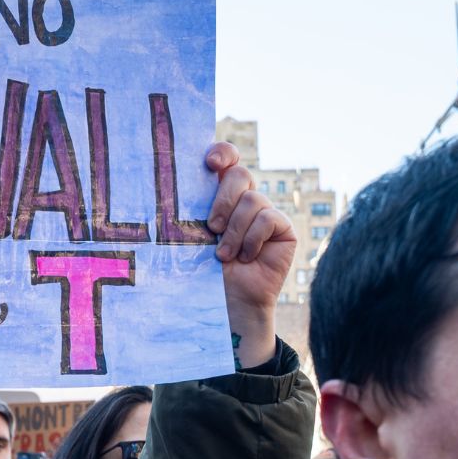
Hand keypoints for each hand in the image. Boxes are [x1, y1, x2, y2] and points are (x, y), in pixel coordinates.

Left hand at [205, 142, 295, 366]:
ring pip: (252, 199)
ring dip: (234, 230)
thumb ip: (193, 209)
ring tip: (223, 255)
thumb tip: (175, 182)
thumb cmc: (201, 272)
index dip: (222, 153)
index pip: (226, 159)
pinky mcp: (282, 229)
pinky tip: (245, 257)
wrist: (226, 304)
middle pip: (240, 174)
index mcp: (219, 195)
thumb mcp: (192, 237)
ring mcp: (265, 213)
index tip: (210, 164)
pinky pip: (269, 218)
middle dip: (222, 199)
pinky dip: (252, 238)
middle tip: (211, 227)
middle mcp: (243, 200)